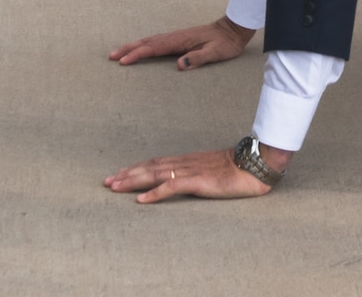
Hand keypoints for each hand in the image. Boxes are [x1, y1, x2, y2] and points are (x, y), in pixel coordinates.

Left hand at [104, 145, 283, 203]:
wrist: (254, 165)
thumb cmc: (236, 169)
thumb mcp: (211, 170)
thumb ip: (196, 173)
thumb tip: (182, 180)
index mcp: (187, 161)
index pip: (155, 163)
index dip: (135, 168)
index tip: (118, 175)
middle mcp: (184, 163)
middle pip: (149, 167)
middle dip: (126, 174)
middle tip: (107, 182)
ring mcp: (190, 171)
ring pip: (155, 174)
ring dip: (133, 181)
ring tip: (115, 187)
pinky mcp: (198, 181)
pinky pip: (171, 187)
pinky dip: (154, 193)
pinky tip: (141, 200)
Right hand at [108, 16, 254, 70]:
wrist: (232, 30)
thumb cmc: (225, 43)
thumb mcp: (216, 53)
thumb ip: (198, 58)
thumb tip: (179, 65)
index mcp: (180, 40)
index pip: (154, 48)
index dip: (138, 54)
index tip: (124, 61)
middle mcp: (175, 37)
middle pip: (147, 42)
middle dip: (129, 49)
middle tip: (111, 56)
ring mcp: (176, 37)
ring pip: (150, 41)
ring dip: (133, 46)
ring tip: (118, 53)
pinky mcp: (178, 40)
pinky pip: (156, 43)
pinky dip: (143, 45)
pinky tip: (139, 49)